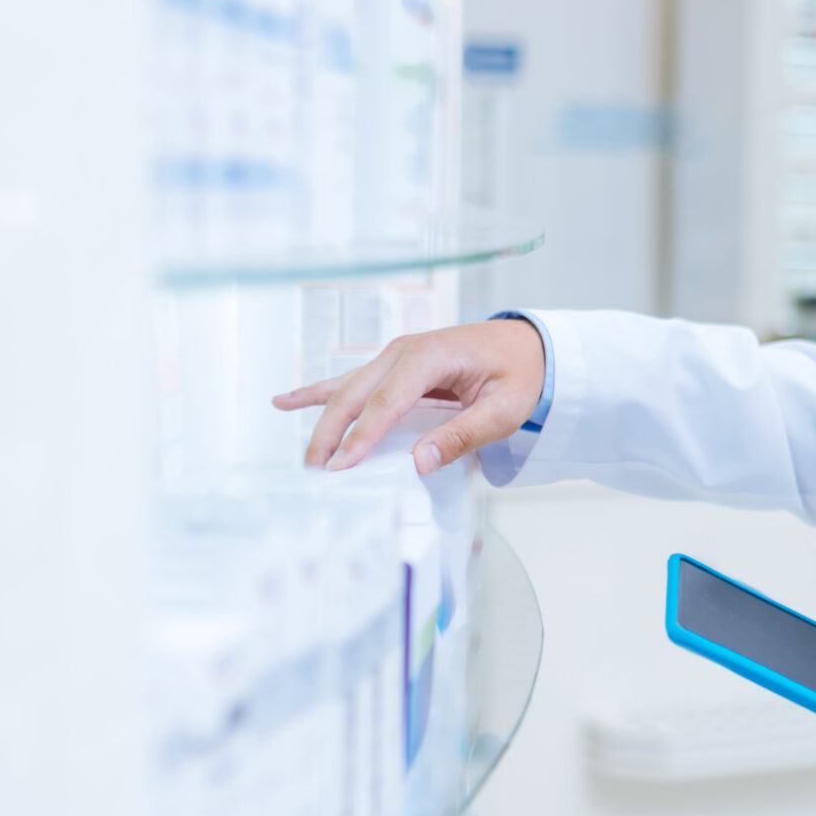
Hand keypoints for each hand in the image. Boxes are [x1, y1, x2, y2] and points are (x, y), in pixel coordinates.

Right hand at [272, 317, 545, 474]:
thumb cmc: (519, 373)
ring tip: (299, 450)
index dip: (361, 436)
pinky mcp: (394, 365)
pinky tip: (286, 400)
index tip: (341, 467)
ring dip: (322, 418)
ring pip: (348, 389)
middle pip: (357, 395)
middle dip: (331, 433)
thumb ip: (463, 435)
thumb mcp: (503, 409)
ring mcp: (396, 354)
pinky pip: (353, 381)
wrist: (529, 344)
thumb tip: (420, 461)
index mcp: (430, 356)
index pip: (387, 402)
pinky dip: (320, 392)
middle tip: (314, 470)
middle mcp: (405, 350)